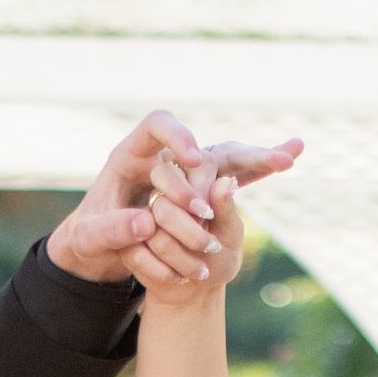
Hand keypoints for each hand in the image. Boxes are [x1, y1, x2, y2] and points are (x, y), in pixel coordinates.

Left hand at [45, 112, 299, 287]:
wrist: (94, 251)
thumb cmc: (87, 241)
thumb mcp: (91, 240)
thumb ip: (113, 230)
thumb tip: (146, 222)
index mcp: (130, 155)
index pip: (157, 125)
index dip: (178, 138)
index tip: (195, 158)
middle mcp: (161, 158)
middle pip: (204, 141)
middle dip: (233, 149)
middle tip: (263, 162)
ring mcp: (182, 175)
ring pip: (223, 155)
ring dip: (256, 158)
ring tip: (289, 157)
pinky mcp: (195, 191)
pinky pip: (230, 175)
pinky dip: (257, 170)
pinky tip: (288, 160)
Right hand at [139, 152, 258, 297]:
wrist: (194, 289)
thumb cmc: (217, 258)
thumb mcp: (230, 236)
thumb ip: (226, 210)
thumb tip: (227, 182)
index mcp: (192, 177)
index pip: (188, 168)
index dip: (198, 193)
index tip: (209, 217)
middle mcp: (164, 190)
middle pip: (165, 201)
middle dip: (190, 231)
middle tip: (209, 247)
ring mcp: (143, 215)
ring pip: (153, 227)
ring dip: (181, 255)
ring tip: (201, 271)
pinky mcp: (129, 241)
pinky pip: (139, 253)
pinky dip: (163, 271)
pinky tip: (179, 278)